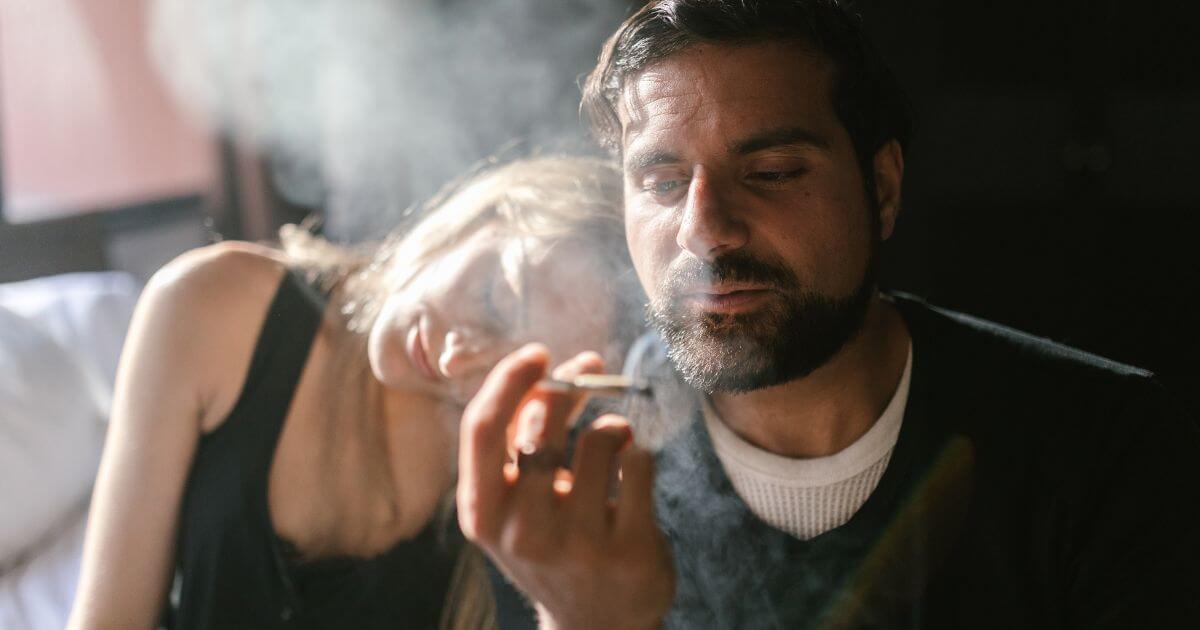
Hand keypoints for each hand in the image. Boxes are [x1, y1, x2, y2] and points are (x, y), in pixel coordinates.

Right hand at [457, 344, 674, 629]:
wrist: (595, 623)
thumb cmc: (551, 541)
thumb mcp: (517, 503)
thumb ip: (519, 444)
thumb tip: (547, 374)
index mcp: (483, 514)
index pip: (483, 429)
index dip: (509, 380)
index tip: (539, 353)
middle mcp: (523, 531)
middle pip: (542, 425)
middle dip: (569, 387)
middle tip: (590, 370)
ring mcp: (577, 544)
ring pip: (600, 440)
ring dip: (612, 425)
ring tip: (616, 438)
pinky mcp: (629, 549)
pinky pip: (642, 463)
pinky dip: (642, 451)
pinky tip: (635, 464)